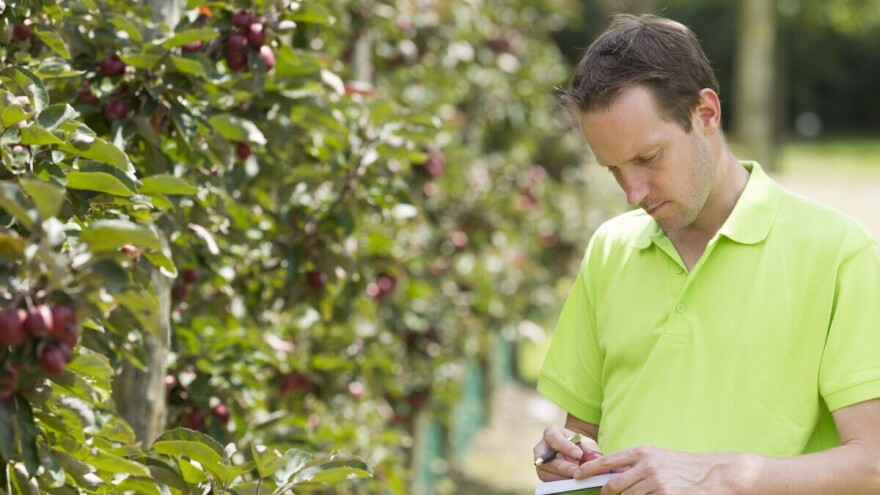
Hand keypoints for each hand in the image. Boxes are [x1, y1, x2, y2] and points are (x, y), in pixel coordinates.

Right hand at [534, 425, 601, 480]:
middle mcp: (541, 447)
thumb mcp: (586, 443)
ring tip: (576, 478)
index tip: (579, 455)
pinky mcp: (543, 474)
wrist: (575, 455)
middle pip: (546, 457)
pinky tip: (571, 483)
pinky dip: (560, 482)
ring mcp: (541, 462)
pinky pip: (547, 480)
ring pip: (545, 471)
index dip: (565, 446)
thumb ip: (589, 448)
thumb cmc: (579, 446)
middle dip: (563, 466)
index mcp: (551, 433)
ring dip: (561, 476)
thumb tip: (593, 458)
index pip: (553, 437)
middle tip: (577, 472)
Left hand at [575, 445, 735, 493]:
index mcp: (641, 453)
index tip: (577, 474)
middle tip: (605, 494)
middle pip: (614, 486)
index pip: (607, 461)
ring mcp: (655, 483)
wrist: (712, 474)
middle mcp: (646, 466)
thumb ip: (634, 464)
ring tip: (635, 494)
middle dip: (607, 493)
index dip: (589, 469)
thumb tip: (611, 473)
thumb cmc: (681, 465)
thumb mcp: (655, 457)